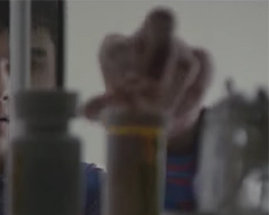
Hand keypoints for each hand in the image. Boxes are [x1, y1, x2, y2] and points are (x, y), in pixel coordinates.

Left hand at [83, 7, 212, 140]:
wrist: (155, 119)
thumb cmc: (124, 109)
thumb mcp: (106, 112)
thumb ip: (97, 109)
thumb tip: (85, 111)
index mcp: (117, 47)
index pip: (120, 45)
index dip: (124, 65)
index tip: (126, 91)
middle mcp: (147, 38)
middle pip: (160, 19)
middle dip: (157, 55)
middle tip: (150, 89)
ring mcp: (176, 46)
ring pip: (184, 58)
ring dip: (172, 91)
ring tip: (160, 113)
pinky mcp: (201, 59)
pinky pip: (204, 70)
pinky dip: (190, 96)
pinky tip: (176, 114)